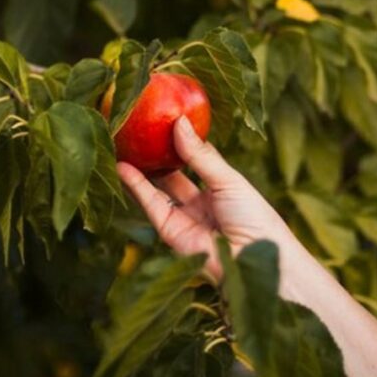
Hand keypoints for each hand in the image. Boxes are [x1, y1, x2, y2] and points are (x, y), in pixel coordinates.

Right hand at [116, 116, 301, 279]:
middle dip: (157, 153)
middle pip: (174, 173)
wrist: (252, 259)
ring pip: (158, 187)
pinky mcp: (169, 230)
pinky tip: (123, 165)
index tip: (166, 117)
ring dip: (141, 167)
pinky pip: (150, 203)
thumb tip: (179, 122)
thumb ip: (200, 155)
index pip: (198, 158)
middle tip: (139, 129)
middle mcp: (202, 202)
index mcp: (223, 188)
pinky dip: (135, 185)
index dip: (183, 140)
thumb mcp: (228, 179)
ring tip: (123, 143)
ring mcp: (184, 217)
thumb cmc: (254, 216)